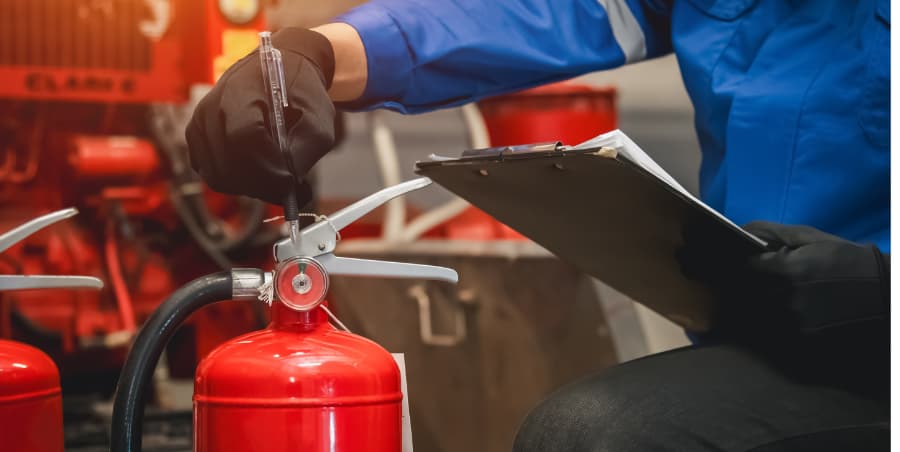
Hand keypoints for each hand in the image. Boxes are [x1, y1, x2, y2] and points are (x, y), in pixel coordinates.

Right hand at [186, 28, 336, 205]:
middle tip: (287, 189)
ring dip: (249, 185)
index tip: (290, 181)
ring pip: (217, 174)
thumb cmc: (303, 95)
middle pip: (226, 164)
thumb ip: (305, 153)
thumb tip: (288, 187)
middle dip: (260, 184)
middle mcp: (212, 106)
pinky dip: (235, 181)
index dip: (266, 168)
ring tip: (276, 179)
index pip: (243, 138)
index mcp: (241, 91)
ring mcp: (199, 122)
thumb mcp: (319, 121)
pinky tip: (258, 172)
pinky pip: (210, 172)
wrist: (283, 68)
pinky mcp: (197, 137)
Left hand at [681, 222, 888, 346]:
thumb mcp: (810, 240)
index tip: (682, 256)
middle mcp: (779, 305)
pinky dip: (740, 333)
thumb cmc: (848, 264)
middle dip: (706, 286)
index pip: (725, 268)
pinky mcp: (796, 355)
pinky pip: (756, 345)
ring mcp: (787, 333)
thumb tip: (735, 229)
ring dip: (719, 312)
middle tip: (687, 273)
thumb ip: (769, 234)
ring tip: (707, 301)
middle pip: (725, 298)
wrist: (889, 303)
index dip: (699, 261)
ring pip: (737, 324)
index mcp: (780, 272)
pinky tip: (730, 324)